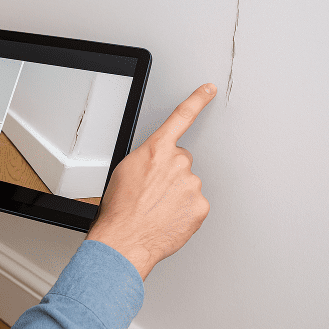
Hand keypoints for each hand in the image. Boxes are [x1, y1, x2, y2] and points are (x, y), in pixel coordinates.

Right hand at [86, 83, 215, 280]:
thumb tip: (156, 164)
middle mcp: (177, 163)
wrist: (125, 240)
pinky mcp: (201, 206)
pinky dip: (184, 211)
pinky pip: (195, 204)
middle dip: (171, 173)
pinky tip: (168, 218)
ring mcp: (192, 185)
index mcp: (156, 150)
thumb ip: (148, 160)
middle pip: (181, 161)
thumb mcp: (124, 172)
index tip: (209, 89)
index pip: (181, 117)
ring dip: (176, 195)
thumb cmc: (120, 209)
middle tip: (153, 192)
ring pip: (188, 184)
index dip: (198, 100)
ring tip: (157, 209)